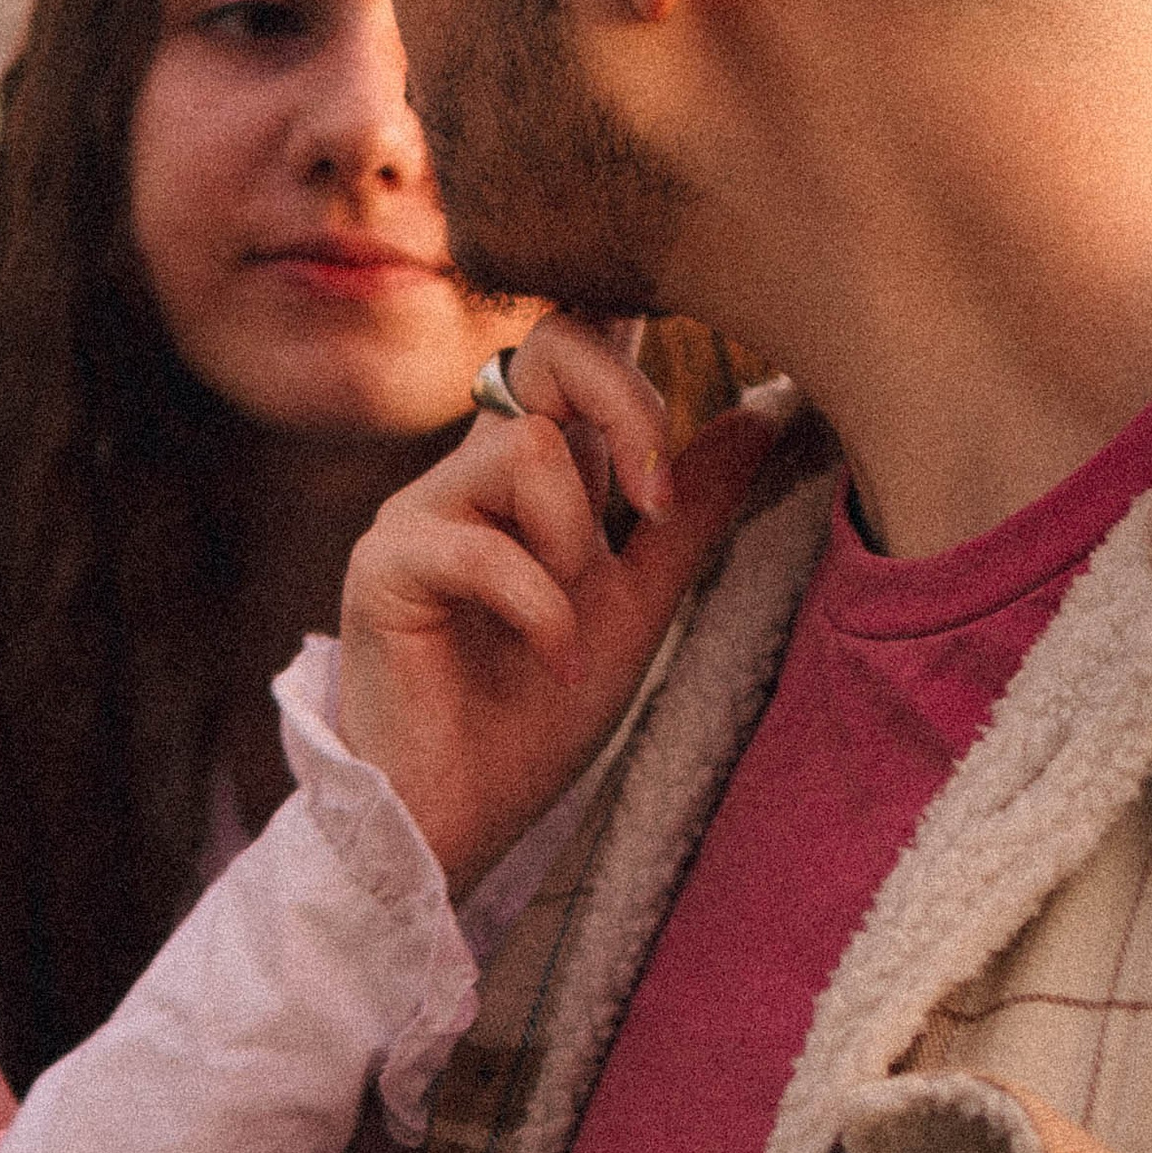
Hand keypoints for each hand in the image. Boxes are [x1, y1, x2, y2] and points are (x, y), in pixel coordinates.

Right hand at [339, 313, 773, 894]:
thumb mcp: (641, 606)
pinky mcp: (384, 562)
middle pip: (548, 346)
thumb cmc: (533, 718)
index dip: (634, 332)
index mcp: (533, 474)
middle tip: (655, 506)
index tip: (710, 374)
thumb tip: (768, 411)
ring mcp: (421, 510)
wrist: (459, 820)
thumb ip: (691, 512)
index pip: (577, 348)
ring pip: (526, 449)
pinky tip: (551, 665)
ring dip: (573, 545)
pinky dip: (539, 612)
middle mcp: (472, 472)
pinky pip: (481, 545)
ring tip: (570, 625)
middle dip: (627, 406)